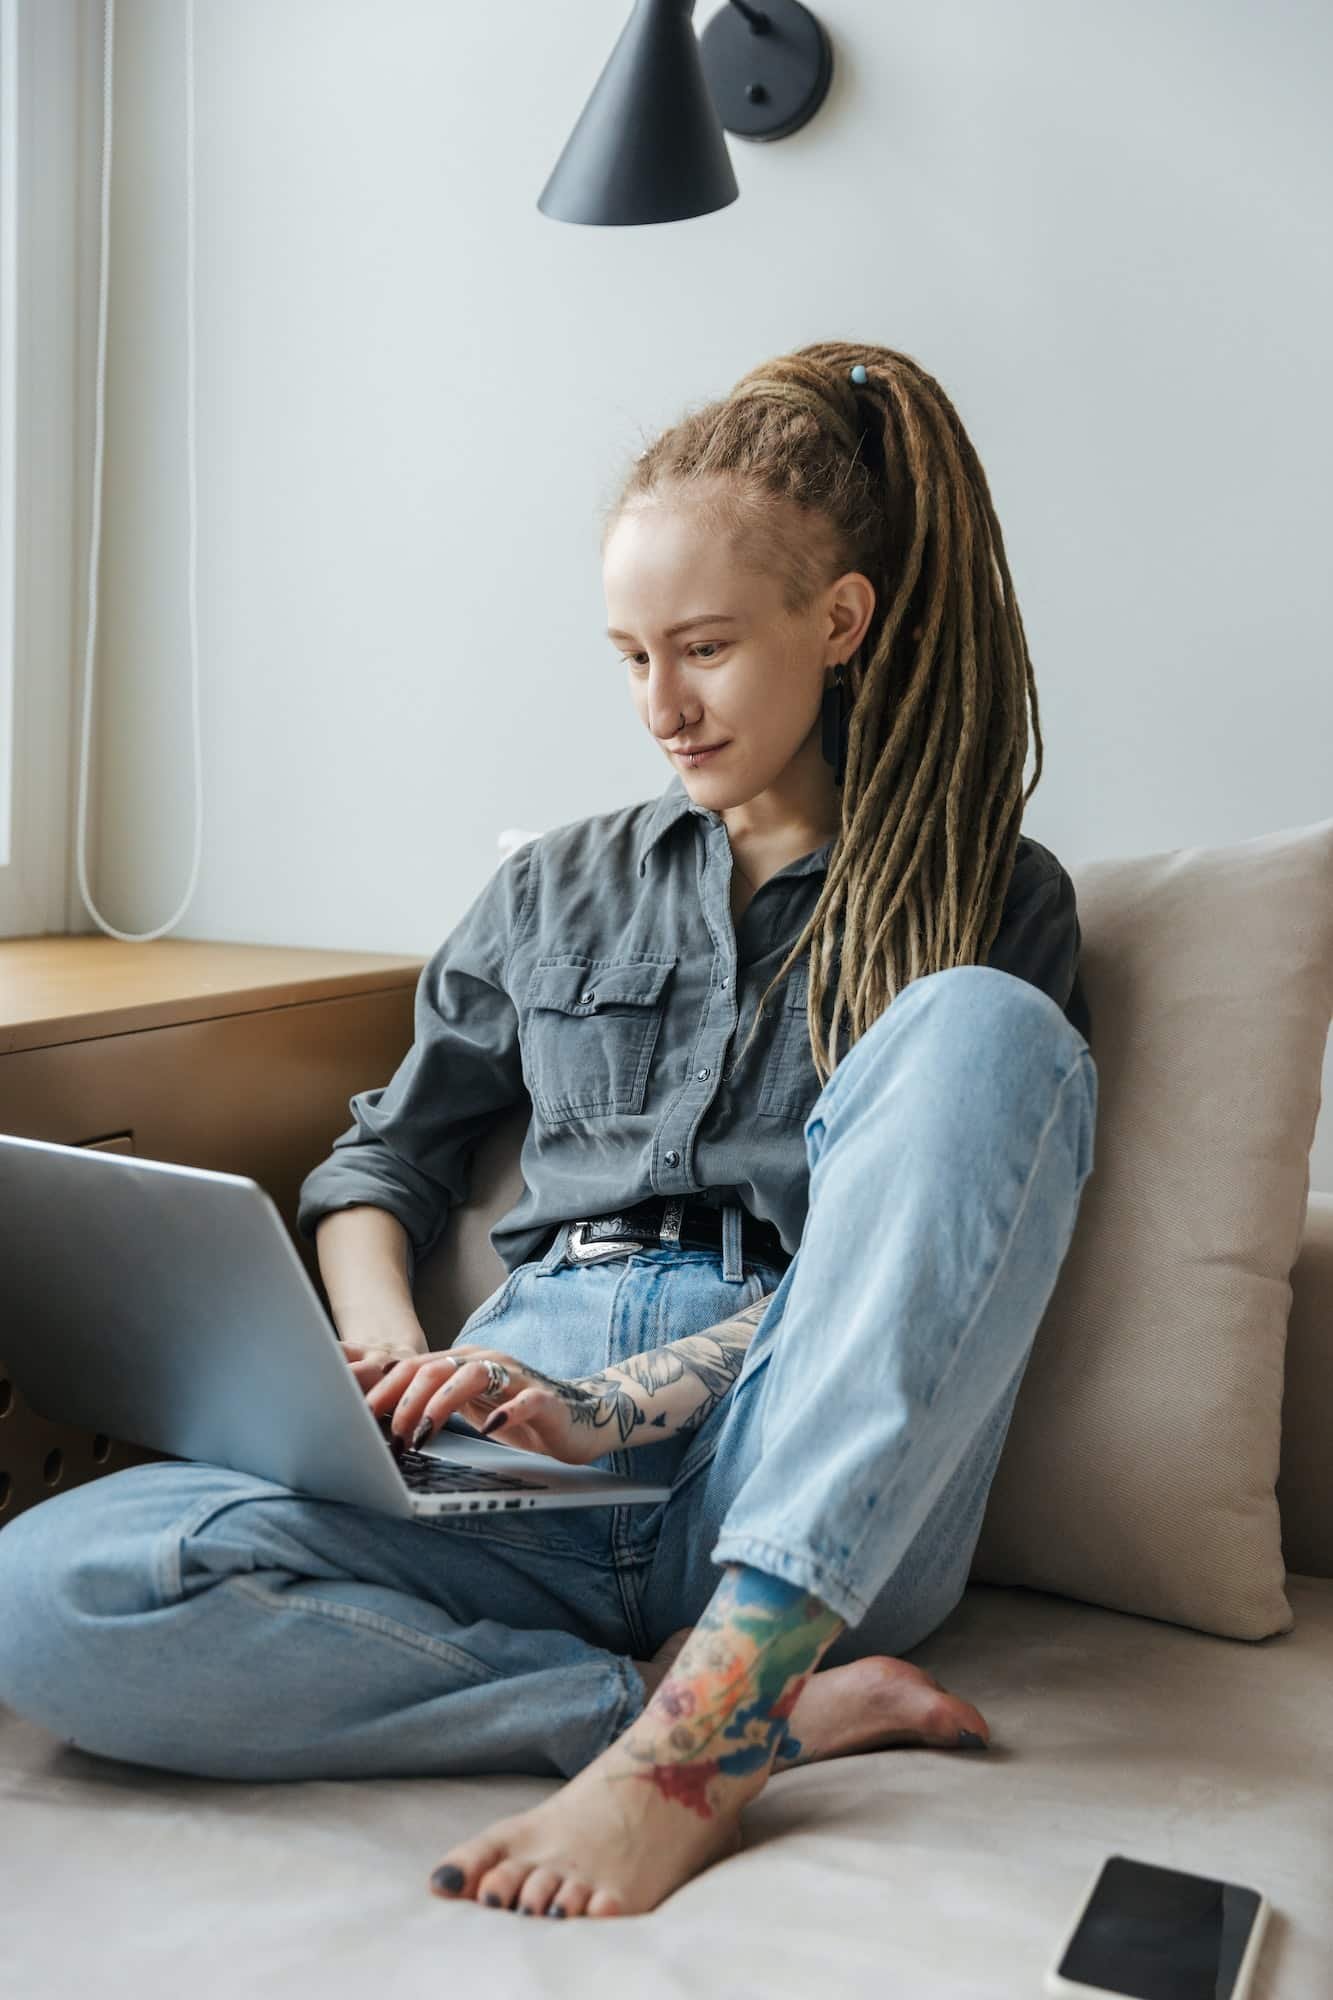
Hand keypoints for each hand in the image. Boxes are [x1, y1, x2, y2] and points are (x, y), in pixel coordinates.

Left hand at [344, 1343, 620, 1468]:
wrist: (583, 1416)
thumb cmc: (518, 1415)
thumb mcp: (468, 1409)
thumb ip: (433, 1405)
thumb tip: (380, 1419)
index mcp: (464, 1363)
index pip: (414, 1366)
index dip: (382, 1388)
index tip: (354, 1414)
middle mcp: (487, 1362)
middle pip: (435, 1367)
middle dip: (402, 1398)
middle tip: (382, 1432)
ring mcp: (517, 1378)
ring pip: (471, 1376)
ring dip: (439, 1404)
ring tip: (420, 1434)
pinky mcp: (545, 1399)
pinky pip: (524, 1400)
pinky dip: (504, 1412)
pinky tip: (487, 1429)